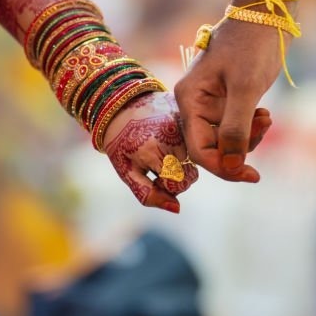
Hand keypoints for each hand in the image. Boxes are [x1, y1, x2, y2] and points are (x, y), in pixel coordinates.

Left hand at [101, 91, 198, 212]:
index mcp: (156, 151)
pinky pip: (197, 142)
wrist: (118, 106)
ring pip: (196, 160)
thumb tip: (177, 209)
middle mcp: (175, 136)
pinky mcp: (188, 116)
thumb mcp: (127, 172)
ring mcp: (184, 124)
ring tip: (163, 153)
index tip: (152, 177)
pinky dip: (186, 147)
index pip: (178, 185)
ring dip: (182, 163)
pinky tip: (169, 141)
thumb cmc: (120, 144)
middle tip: (158, 167)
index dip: (166, 187)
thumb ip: (148, 194)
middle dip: (176, 177)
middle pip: (191, 175)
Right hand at [174, 18, 277, 182]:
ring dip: (248, 138)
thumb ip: (236, 130)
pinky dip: (251, 126)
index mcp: (190, 100)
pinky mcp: (226, 99)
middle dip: (238, 150)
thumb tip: (232, 167)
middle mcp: (195, 103)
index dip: (224, 167)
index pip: (199, 150)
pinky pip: (234, 126)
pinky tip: (265, 114)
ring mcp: (210, 102)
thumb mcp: (246, 89)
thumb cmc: (253, 46)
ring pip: (225, 139)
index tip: (252, 175)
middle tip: (264, 130)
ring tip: (266, 118)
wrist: (266, 13)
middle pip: (211, 147)